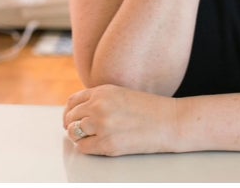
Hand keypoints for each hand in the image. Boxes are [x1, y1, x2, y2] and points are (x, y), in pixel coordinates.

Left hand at [63, 84, 177, 155]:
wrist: (170, 121)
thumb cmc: (150, 109)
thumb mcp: (122, 94)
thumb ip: (101, 99)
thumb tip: (80, 112)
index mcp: (103, 91)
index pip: (73, 101)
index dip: (70, 112)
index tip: (72, 119)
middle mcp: (99, 106)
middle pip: (70, 117)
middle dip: (72, 125)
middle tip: (79, 131)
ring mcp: (102, 125)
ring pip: (74, 133)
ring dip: (79, 137)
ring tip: (89, 138)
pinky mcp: (108, 144)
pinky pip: (83, 148)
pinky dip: (87, 148)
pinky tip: (97, 145)